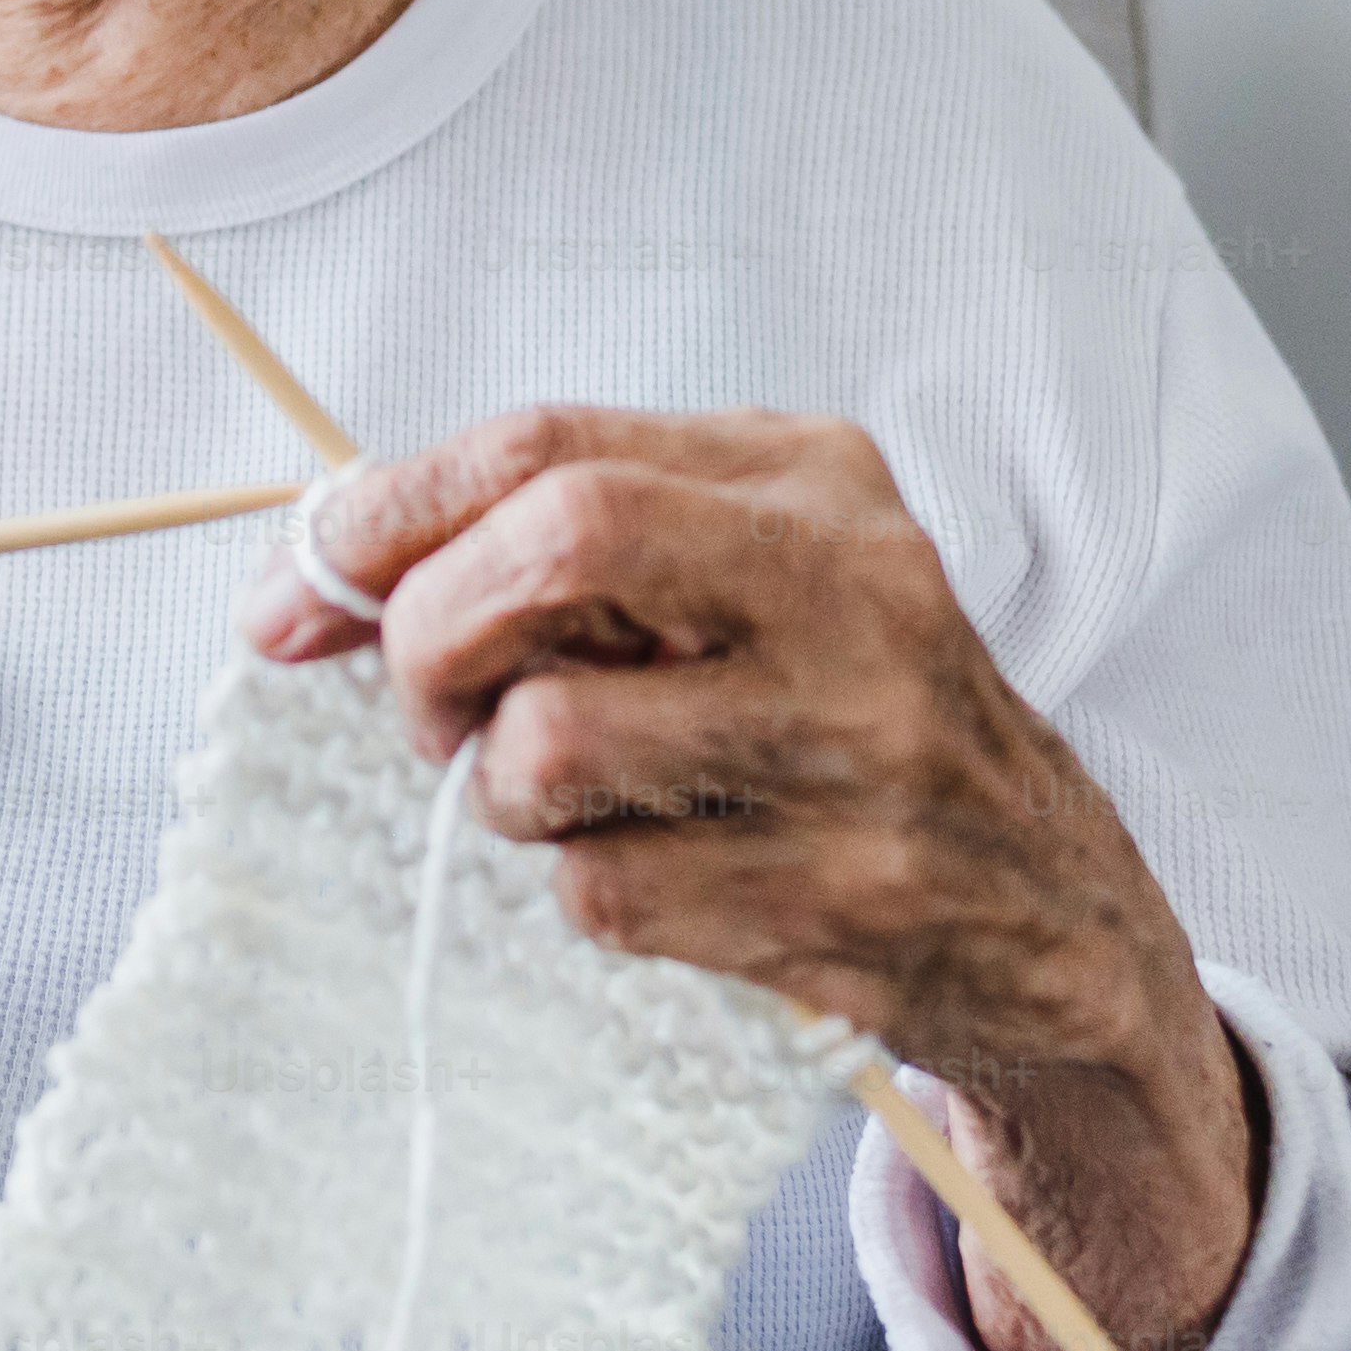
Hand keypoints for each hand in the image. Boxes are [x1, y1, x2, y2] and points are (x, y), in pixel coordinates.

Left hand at [226, 407, 1262, 1350]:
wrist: (1053, 906)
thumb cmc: (839, 716)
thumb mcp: (734, 576)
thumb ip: (541, 550)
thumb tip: (301, 588)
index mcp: (811, 478)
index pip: (548, 445)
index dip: (387, 512)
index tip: (297, 591)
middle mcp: (853, 589)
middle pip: (557, 544)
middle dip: (432, 636)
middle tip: (433, 709)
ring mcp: (859, 749)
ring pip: (548, 747)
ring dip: (505, 793)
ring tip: (574, 800)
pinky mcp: (847, 900)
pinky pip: (606, 894)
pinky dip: (590, 893)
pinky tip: (672, 875)